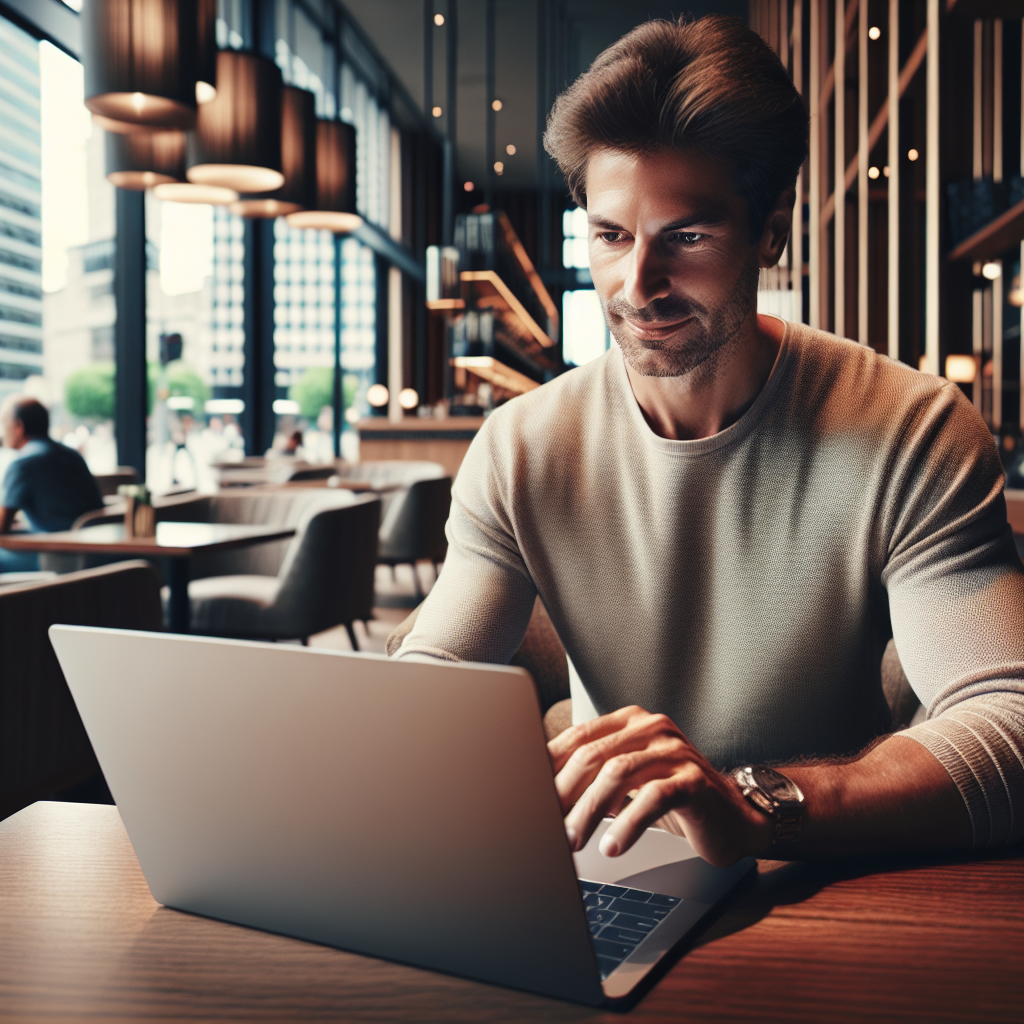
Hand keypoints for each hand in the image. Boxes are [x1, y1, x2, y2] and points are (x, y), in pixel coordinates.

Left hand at [547, 706, 774, 865]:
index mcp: (631, 721)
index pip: (579, 736)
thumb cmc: (673, 797)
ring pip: (618, 774)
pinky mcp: (695, 781)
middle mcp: (653, 728)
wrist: (734, 816)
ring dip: (589, 811)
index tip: (526, 792)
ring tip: (573, 841)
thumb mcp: (629, 781)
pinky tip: (612, 847)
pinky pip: (652, 799)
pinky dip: (627, 825)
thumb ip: (593, 777)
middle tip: (545, 824)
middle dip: (564, 793)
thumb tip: (541, 794)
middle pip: (593, 755)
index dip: (550, 764)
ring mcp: (676, 752)